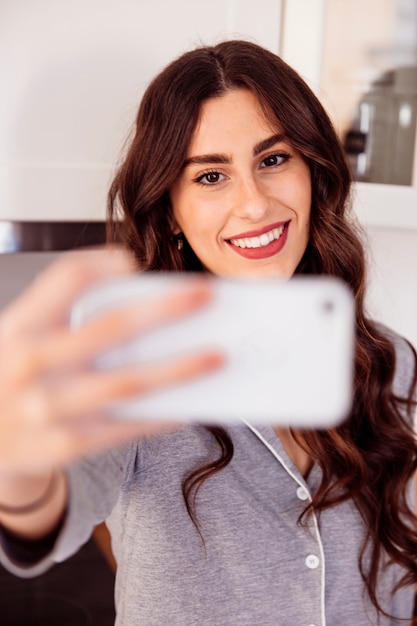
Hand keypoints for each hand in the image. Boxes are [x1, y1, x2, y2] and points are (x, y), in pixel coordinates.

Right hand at [0, 247, 220, 472]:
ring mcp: (51, 407)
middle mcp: (34, 364)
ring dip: (180, 367)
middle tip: (205, 295)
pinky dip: (163, 414)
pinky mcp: (69, 442)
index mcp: (20, 327)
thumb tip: (141, 307)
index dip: (107, 264)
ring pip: (129, 382)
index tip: (136, 262)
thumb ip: (62, 320)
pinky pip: (127, 426)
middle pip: (112, 326)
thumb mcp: (17, 339)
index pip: (68, 279)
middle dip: (166, 308)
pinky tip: (189, 404)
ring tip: (216, 356)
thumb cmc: (7, 379)